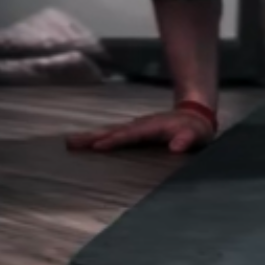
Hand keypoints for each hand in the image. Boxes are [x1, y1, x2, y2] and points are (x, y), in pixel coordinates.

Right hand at [67, 104, 216, 156]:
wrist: (194, 117)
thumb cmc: (194, 129)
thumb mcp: (195, 135)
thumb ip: (186, 140)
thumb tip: (176, 148)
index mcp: (151, 127)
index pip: (129, 135)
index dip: (114, 140)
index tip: (97, 146)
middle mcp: (139, 125)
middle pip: (111, 131)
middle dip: (91, 137)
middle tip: (70, 142)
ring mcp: (135, 128)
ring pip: (109, 132)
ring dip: (90, 137)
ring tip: (70, 143)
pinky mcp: (133, 132)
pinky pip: (113, 135)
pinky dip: (98, 138)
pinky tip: (87, 144)